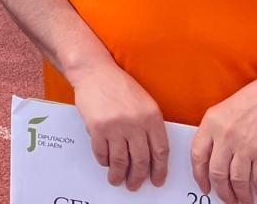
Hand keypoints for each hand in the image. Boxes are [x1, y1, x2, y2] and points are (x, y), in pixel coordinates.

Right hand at [70, 62, 168, 190]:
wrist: (94, 71)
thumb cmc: (119, 86)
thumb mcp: (145, 102)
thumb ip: (150, 126)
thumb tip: (152, 155)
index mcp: (152, 116)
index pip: (161, 151)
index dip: (160, 170)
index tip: (157, 180)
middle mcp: (135, 123)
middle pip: (141, 160)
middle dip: (138, 177)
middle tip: (134, 184)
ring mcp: (116, 126)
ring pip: (120, 161)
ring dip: (119, 175)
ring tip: (117, 179)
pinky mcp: (97, 128)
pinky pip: (102, 153)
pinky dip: (104, 161)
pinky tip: (105, 162)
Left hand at [190, 75, 256, 203]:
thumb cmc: (256, 99)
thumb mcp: (224, 111)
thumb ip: (216, 132)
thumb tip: (214, 159)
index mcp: (211, 123)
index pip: (197, 155)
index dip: (200, 175)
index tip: (204, 186)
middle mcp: (225, 135)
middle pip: (217, 173)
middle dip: (222, 192)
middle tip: (228, 199)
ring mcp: (245, 145)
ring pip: (237, 182)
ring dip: (241, 197)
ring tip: (244, 201)